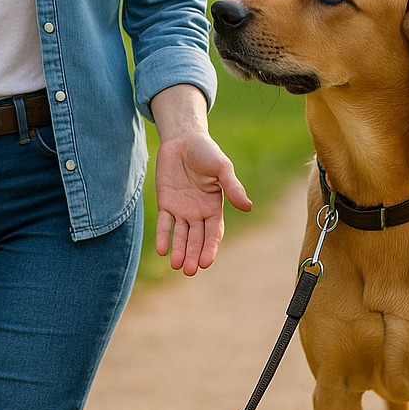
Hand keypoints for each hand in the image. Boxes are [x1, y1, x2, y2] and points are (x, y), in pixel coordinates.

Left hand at [154, 131, 251, 275]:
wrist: (183, 139)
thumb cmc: (207, 152)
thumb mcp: (222, 168)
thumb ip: (232, 187)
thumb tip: (247, 206)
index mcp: (214, 207)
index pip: (213, 233)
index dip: (210, 248)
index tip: (206, 262)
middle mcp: (199, 212)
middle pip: (197, 239)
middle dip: (193, 254)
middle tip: (189, 270)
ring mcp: (182, 209)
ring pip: (181, 235)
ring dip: (179, 250)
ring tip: (177, 265)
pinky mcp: (166, 203)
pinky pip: (164, 223)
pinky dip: (163, 236)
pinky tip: (161, 249)